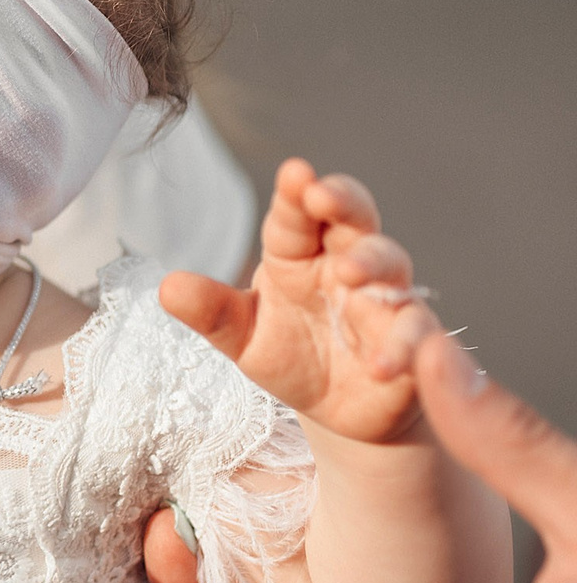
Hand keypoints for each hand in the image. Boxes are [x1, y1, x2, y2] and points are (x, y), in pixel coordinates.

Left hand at [160, 160, 441, 444]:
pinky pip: (415, 333)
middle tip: (323, 195)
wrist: (337, 409)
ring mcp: (383, 299)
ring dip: (373, 263)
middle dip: (343, 202)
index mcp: (298, 255)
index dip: (296, 193)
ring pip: (390, 265)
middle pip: (353, 220)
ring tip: (349, 271)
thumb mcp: (244, 337)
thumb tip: (166, 287)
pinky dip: (402, 344)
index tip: (294, 172)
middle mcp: (345, 265)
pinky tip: (380, 363)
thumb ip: (212, 312)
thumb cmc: (291, 355)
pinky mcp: (412, 340)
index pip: (295, 215)